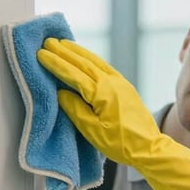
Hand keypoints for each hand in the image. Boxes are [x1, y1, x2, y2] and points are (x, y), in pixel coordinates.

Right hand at [36, 39, 189, 189]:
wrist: (149, 147)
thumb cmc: (120, 143)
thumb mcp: (92, 131)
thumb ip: (75, 109)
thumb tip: (61, 92)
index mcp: (102, 92)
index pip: (73, 74)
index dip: (56, 64)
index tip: (41, 53)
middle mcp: (112, 82)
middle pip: (83, 62)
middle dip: (64, 51)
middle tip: (48, 42)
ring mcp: (120, 83)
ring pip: (95, 61)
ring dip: (78, 51)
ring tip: (64, 43)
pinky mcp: (125, 87)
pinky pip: (104, 66)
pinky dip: (91, 59)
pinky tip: (85, 58)